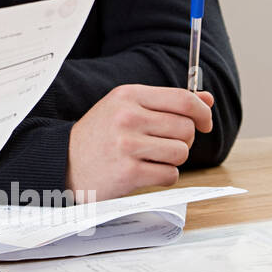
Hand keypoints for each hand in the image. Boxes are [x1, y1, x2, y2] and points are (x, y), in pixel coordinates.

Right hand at [67, 86, 214, 202]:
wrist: (64, 162)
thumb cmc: (100, 135)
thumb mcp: (125, 108)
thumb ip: (166, 103)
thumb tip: (207, 99)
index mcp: (128, 95)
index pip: (183, 99)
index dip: (202, 112)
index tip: (204, 122)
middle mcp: (127, 117)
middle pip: (186, 128)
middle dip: (183, 139)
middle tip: (164, 143)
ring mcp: (127, 145)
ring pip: (181, 152)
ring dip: (173, 159)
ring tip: (151, 157)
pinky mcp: (129, 172)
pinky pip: (170, 174)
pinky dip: (164, 176)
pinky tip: (145, 171)